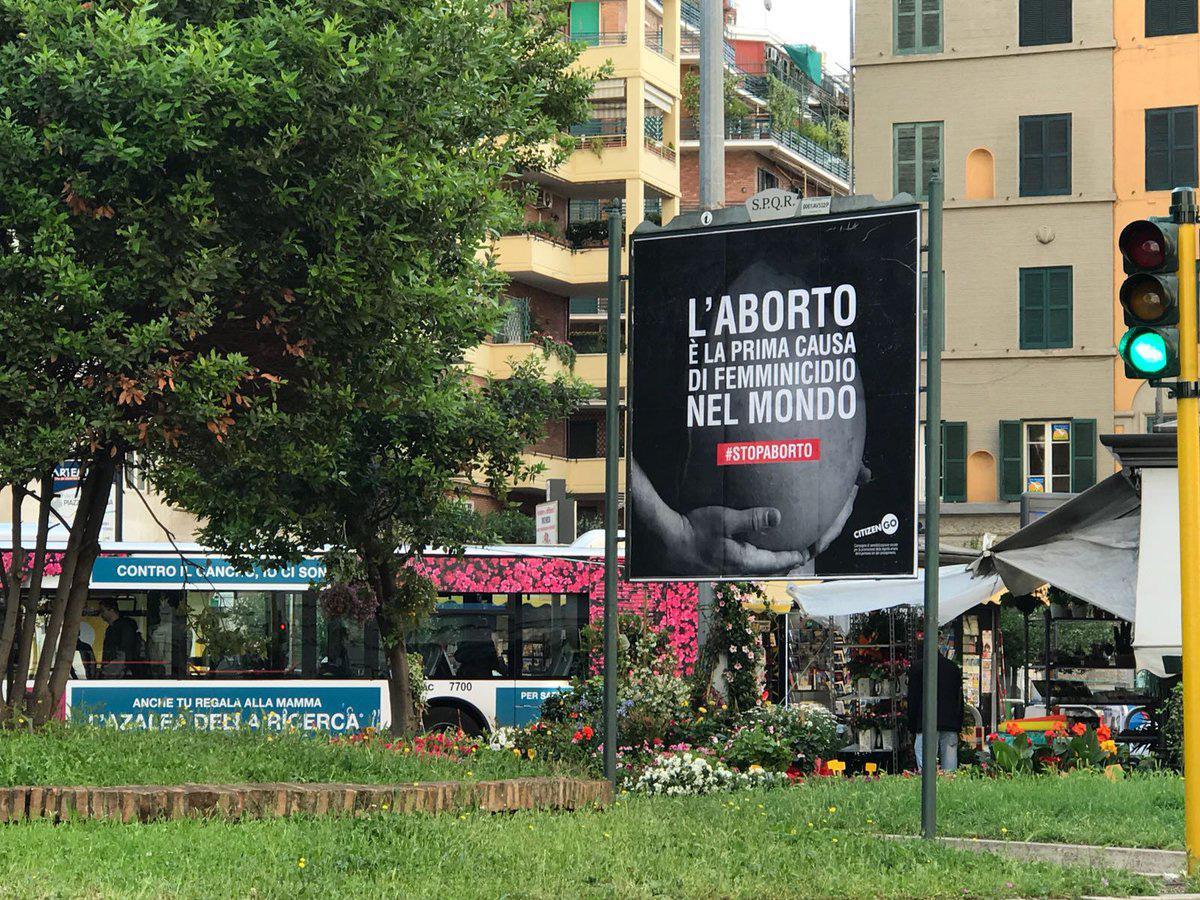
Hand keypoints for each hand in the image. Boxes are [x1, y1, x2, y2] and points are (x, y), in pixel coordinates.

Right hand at [673, 504, 809, 575]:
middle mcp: (740, 568)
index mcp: (745, 560)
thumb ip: (752, 519)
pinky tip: (756, 549)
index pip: (779, 561)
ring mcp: (730, 568)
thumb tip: (778, 517)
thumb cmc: (694, 529)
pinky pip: (747, 563)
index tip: (809, 550)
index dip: (795, 556)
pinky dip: (759, 557)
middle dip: (787, 560)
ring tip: (783, 552)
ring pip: (759, 566)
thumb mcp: (724, 520)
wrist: (667, 542)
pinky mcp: (721, 565)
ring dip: (773, 560)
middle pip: (771, 567)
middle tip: (801, 552)